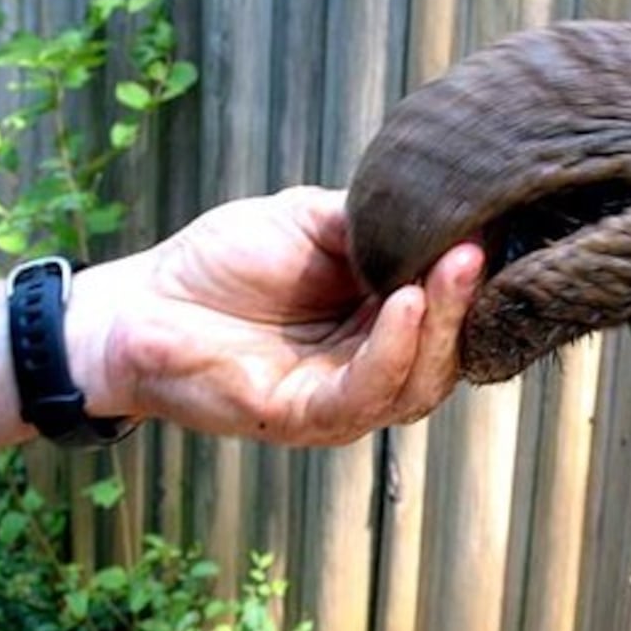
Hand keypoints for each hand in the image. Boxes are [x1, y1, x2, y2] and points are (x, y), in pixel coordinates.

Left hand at [71, 187, 482, 444]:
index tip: (486, 226)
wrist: (144, 301)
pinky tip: (401, 303)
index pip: (444, 310)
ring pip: (417, 379)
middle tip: (475, 248)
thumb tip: (441, 212)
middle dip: (464, 300)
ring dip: (439, 323)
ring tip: (451, 268)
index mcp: (379, 322)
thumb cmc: (223, 262)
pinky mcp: (305, 418)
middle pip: (445, 351)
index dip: (469, 276)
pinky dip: (391, 349)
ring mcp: (342, 399)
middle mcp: (372, 366)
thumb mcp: (311, 223)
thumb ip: (372, 224)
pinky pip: (364, 393)